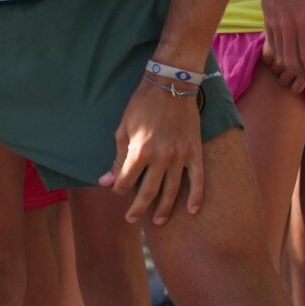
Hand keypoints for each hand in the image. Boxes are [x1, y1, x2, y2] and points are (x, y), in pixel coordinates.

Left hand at [103, 81, 205, 224]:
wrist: (172, 84)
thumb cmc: (143, 104)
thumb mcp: (124, 128)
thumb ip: (118, 157)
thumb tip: (106, 180)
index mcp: (140, 151)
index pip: (125, 181)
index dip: (118, 188)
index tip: (117, 188)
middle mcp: (160, 158)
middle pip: (147, 192)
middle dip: (137, 208)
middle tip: (131, 218)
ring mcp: (180, 157)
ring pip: (171, 190)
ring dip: (163, 208)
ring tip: (157, 221)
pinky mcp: (194, 152)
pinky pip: (197, 179)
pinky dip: (196, 196)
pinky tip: (192, 209)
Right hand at [258, 0, 304, 90]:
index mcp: (302, 22)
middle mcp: (286, 27)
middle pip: (290, 61)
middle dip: (301, 74)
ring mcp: (274, 26)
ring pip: (280, 56)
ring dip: (290, 67)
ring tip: (301, 71)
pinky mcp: (267, 23)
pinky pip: (272, 46)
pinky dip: (280, 56)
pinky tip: (288, 57)